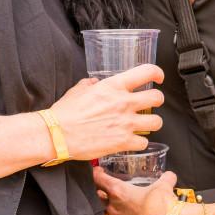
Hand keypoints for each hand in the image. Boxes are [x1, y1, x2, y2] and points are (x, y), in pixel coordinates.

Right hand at [50, 64, 164, 160]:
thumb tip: (96, 83)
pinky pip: (144, 142)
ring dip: (151, 123)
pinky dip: (139, 142)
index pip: (147, 72)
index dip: (157, 73)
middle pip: (157, 98)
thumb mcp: (78, 89)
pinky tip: (132, 140)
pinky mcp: (123, 142)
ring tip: (143, 124)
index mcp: (114, 86)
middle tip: (151, 103)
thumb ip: (91, 84)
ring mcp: (126, 123)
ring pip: (157, 121)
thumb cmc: (65, 113)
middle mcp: (124, 103)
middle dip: (157, 100)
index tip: (158, 78)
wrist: (57, 134)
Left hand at [93, 167, 179, 214]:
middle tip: (109, 195)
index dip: (97, 175)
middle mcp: (115, 210)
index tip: (97, 173)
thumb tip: (170, 176)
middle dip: (103, 198)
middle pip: (99, 202)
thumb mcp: (164, 185)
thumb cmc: (164, 202)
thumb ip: (165, 178)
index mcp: (119, 193)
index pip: (100, 180)